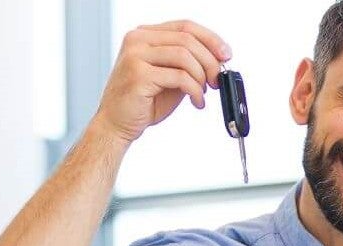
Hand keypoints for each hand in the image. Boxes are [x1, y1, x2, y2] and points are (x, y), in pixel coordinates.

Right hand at [91, 20, 230, 142]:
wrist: (116, 123)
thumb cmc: (143, 100)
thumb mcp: (171, 75)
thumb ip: (189, 63)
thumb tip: (219, 59)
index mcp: (145, 35)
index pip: (185, 26)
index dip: (211, 38)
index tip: (226, 54)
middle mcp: (137, 40)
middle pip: (187, 39)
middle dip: (210, 61)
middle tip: (217, 80)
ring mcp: (135, 55)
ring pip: (185, 56)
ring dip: (202, 77)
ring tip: (202, 93)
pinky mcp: (138, 74)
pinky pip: (180, 77)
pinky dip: (195, 91)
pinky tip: (196, 101)